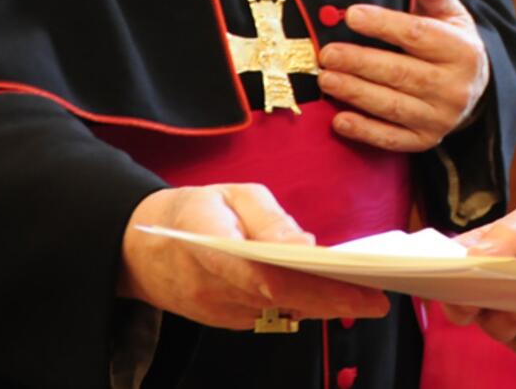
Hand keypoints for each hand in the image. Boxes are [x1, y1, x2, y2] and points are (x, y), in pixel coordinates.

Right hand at [118, 183, 389, 328]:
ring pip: (280, 314)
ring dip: (323, 307)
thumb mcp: (229, 195)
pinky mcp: (224, 320)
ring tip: (367, 293)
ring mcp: (218, 312)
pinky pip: (269, 316)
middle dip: (333, 302)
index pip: (269, 275)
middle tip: (379, 299)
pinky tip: (332, 296)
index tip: (354, 285)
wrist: (136, 248)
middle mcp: (215, 291)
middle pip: (283, 303)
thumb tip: (308, 246)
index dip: (314, 286)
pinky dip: (303, 307)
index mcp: (213, 248)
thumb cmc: (190, 210)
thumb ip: (268, 220)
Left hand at [317, 0, 490, 151]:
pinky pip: (392, 139)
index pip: (418, 35)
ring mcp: (441, 118)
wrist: (472, 87)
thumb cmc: (448, 39)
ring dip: (356, 93)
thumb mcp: (447, 11)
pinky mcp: (426, 141)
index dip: (384, 25)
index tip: (350, 14)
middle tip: (326, 52)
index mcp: (462, 50)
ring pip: (393, 106)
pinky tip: (339, 119)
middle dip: (360, 63)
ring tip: (326, 78)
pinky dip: (365, 131)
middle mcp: (456, 87)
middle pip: (402, 73)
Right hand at [441, 196, 515, 357]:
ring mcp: (514, 311)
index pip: (449, 268)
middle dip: (478, 308)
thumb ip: (508, 231)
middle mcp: (493, 285)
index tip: (452, 286)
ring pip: (496, 330)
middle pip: (466, 307)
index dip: (443, 280)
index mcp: (485, 251)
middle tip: (500, 300)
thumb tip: (472, 256)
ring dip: (513, 323)